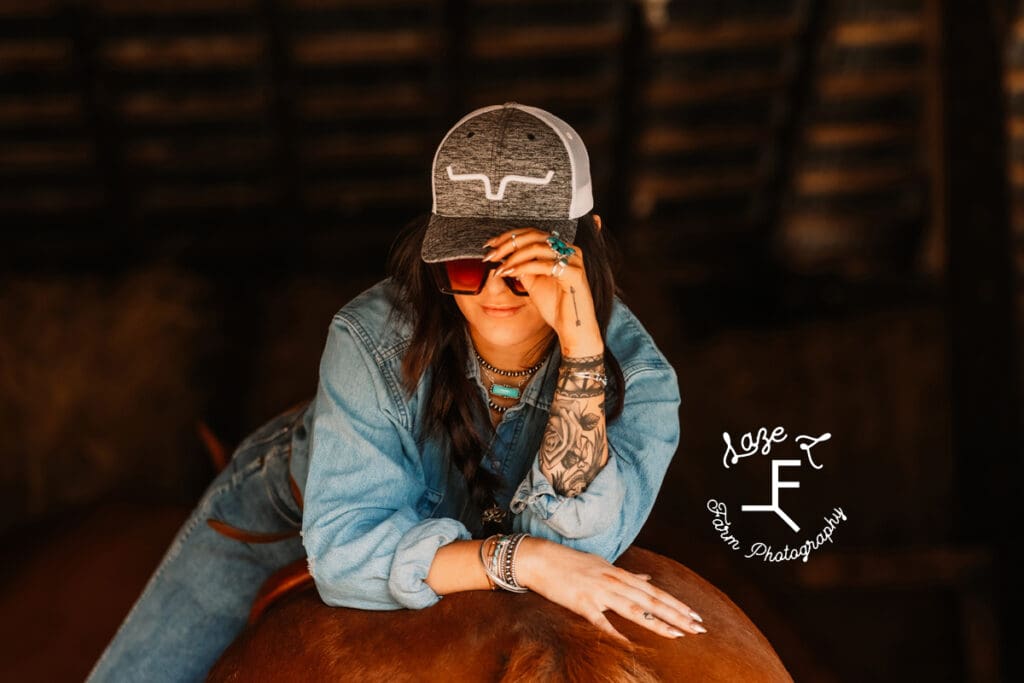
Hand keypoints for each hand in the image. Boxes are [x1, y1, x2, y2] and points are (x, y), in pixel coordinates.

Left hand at [482, 228, 602, 355]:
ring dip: (513, 257)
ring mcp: (574, 260)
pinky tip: (511, 273)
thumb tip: (504, 256)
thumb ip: (522, 267)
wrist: (573, 329)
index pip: (532, 233)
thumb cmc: (557, 307)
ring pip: (537, 248)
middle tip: (491, 255)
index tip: (490, 245)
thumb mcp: (533, 283)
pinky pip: (544, 265)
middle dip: (508, 244)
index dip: (509, 236)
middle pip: (533, 236)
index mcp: (561, 249)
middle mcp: (569, 250)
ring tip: (499, 268)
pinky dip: (524, 267)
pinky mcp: (574, 274)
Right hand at [515, 537, 706, 642]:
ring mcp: (598, 592)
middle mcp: (613, 581)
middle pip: (651, 600)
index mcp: (618, 573)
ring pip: (634, 609)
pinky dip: (617, 633)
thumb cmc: (569, 563)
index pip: (654, 591)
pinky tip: (632, 644)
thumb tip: (646, 579)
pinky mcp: (581, 603)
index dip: (676, 603)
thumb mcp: (601, 564)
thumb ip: (625, 574)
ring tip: (679, 634)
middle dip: (677, 615)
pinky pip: (602, 621)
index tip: (694, 615)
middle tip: (699, 627)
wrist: (539, 559)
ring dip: (659, 622)